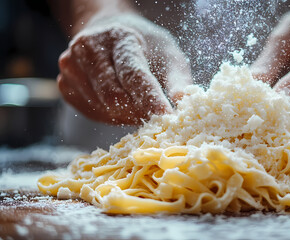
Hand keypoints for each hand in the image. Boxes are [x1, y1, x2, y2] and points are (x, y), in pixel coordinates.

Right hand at [58, 14, 191, 124]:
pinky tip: (122, 106)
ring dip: (126, 116)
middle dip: (139, 112)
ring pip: (102, 108)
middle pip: (114, 96)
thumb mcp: (168, 53)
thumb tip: (183, 101)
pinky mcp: (65, 83)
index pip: (133, 74)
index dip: (150, 98)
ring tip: (140, 107)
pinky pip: (92, 112)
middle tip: (156, 118)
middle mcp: (89, 49)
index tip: (166, 116)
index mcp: (119, 37)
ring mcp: (71, 66)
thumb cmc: (144, 45)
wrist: (108, 34)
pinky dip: (112, 116)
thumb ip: (178, 78)